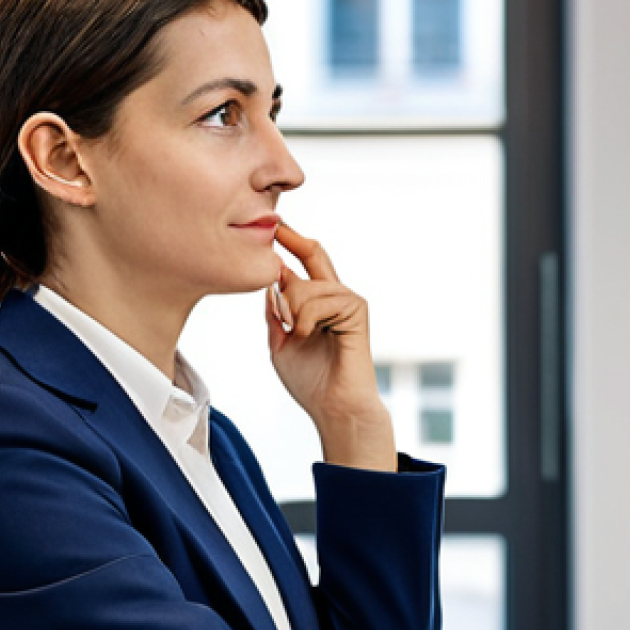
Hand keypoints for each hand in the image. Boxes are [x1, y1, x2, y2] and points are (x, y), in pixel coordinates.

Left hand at [267, 220, 395, 471]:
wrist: (333, 406)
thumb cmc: (309, 381)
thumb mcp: (279, 341)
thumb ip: (276, 310)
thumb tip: (273, 277)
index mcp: (316, 303)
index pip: (302, 263)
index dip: (288, 241)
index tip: (273, 224)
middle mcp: (334, 296)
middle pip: (313, 253)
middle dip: (292, 243)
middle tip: (279, 257)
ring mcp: (347, 300)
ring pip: (305, 286)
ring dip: (292, 312)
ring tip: (299, 336)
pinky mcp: (357, 309)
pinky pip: (319, 300)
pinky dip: (306, 320)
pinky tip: (310, 336)